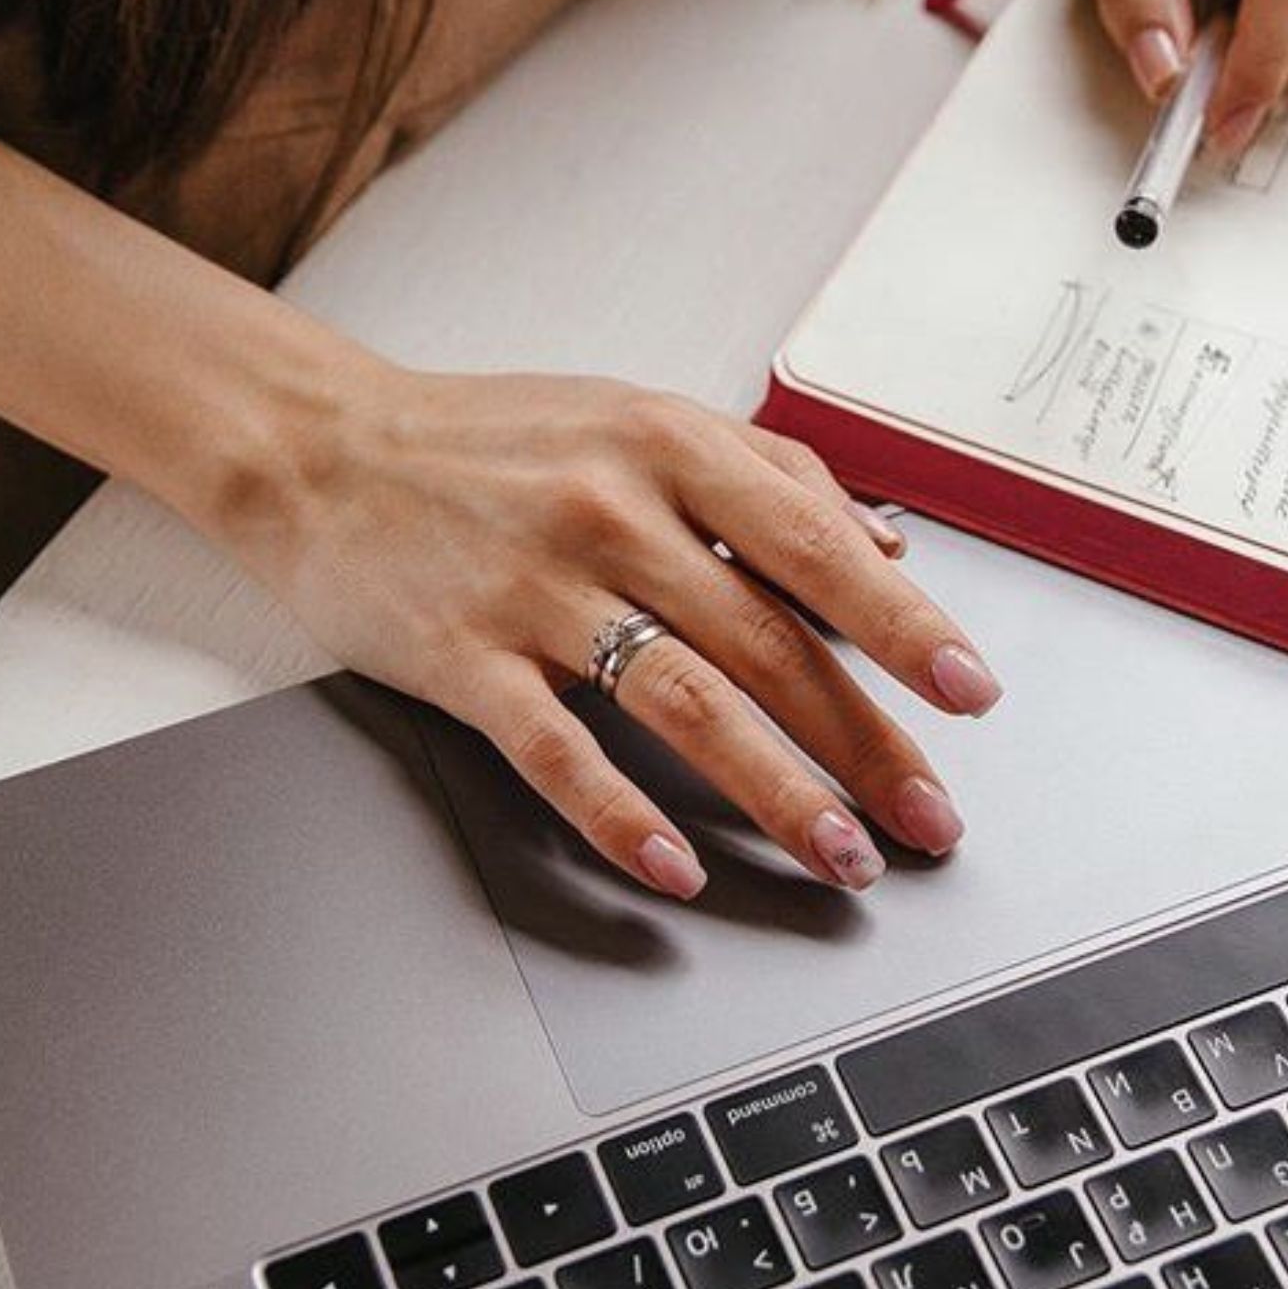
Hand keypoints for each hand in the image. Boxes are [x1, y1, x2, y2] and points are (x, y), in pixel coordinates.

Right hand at [227, 364, 998, 899]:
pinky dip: (623, 817)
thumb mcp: (639, 418)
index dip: (901, 626)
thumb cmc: (493, 440)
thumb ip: (770, 477)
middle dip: (864, 741)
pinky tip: (678, 869)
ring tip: (842, 855)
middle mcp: (611, 512)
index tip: (968, 691)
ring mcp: (534, 588)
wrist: (319, 446)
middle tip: (927, 816)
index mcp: (668, 445)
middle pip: (766, 644)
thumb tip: (887, 547)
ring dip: (776, 792)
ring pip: (683, 703)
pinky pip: (557, 751)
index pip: (814, 546)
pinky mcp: (463, 657)